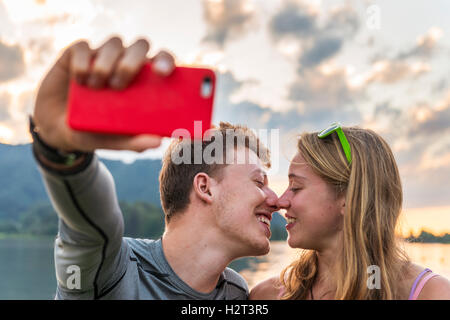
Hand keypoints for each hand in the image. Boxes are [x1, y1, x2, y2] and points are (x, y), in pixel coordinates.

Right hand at [33, 36, 175, 151]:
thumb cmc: (95, 132)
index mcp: (144, 81)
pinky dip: (82, 61)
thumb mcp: (113, 141)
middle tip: (119, 85)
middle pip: (140, 45)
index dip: (165, 60)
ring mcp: (102, 56)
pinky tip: (80, 79)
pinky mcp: (75, 54)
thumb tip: (158, 142)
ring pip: (115, 43)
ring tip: (97, 87)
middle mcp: (126, 63)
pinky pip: (83, 46)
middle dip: (133, 61)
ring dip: (107, 63)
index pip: (162, 60)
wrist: (57, 132)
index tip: (162, 72)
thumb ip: (134, 142)